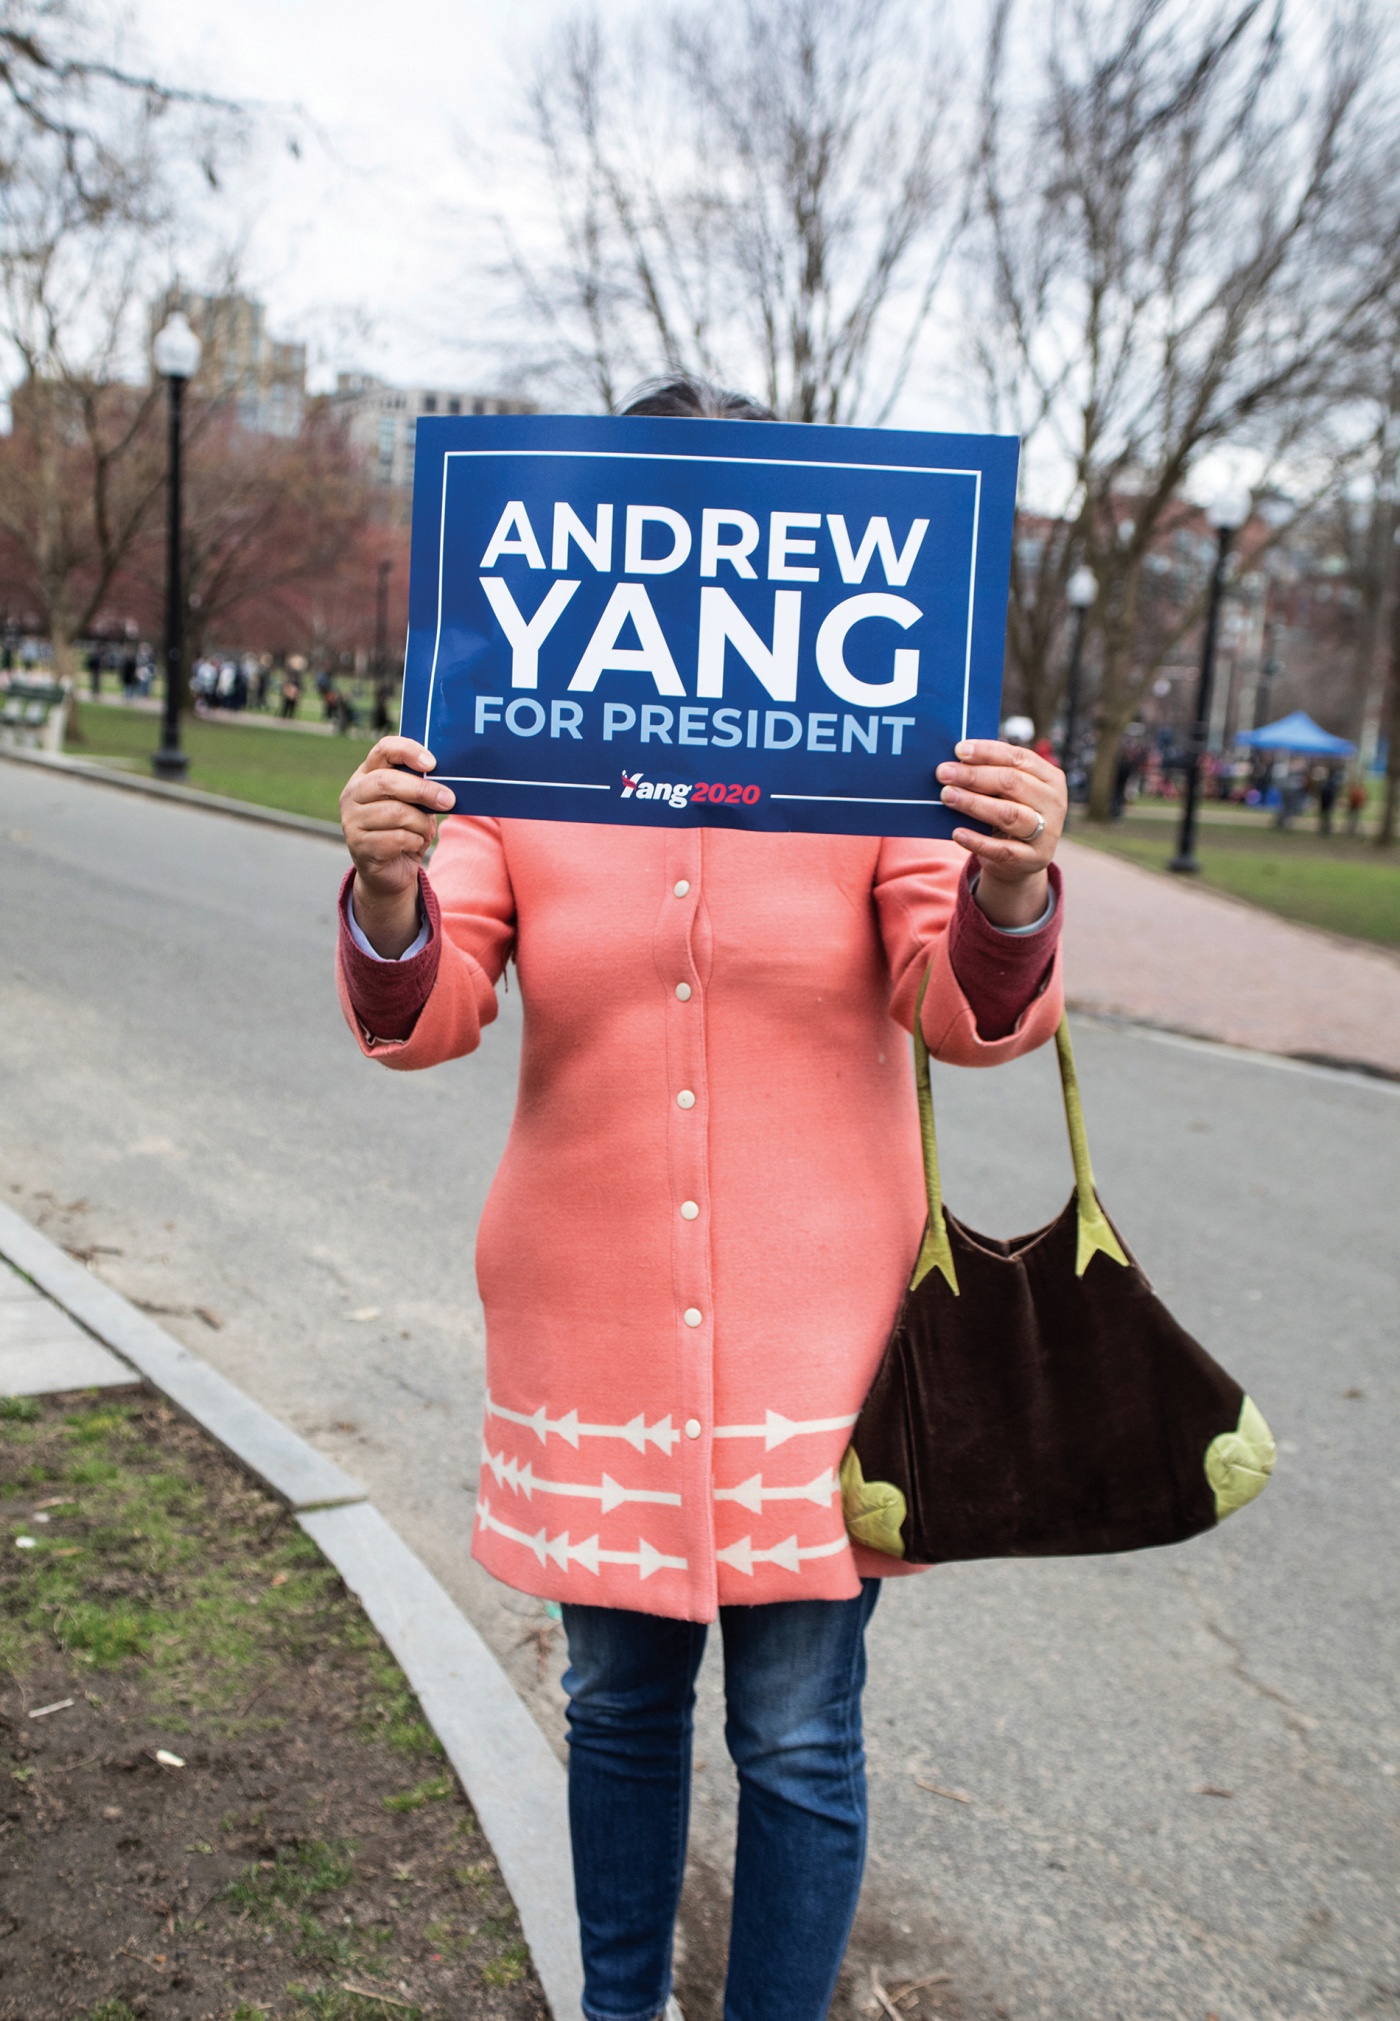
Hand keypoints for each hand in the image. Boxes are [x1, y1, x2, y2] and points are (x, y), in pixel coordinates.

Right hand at [340, 736, 454, 956]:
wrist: (391, 872)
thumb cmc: (405, 830)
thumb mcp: (415, 805)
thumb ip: (421, 789)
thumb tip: (445, 785)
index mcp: (366, 774)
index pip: (384, 749)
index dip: (408, 751)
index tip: (432, 764)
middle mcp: (353, 793)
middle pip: (387, 781)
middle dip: (423, 790)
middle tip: (448, 800)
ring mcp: (352, 820)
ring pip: (396, 813)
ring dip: (421, 823)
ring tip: (424, 831)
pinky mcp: (359, 845)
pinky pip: (397, 838)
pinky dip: (414, 842)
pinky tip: (413, 845)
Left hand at [936, 739, 1064, 928]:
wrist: (1022, 861)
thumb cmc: (1011, 813)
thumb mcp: (1010, 793)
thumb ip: (993, 775)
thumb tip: (957, 759)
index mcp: (1050, 778)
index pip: (1019, 758)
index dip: (988, 752)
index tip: (959, 750)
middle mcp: (1053, 804)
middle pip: (1012, 783)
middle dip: (974, 776)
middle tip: (943, 773)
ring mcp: (1046, 833)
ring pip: (1008, 814)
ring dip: (974, 803)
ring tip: (947, 796)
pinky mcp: (1031, 859)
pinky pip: (1001, 849)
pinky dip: (977, 840)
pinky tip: (956, 832)